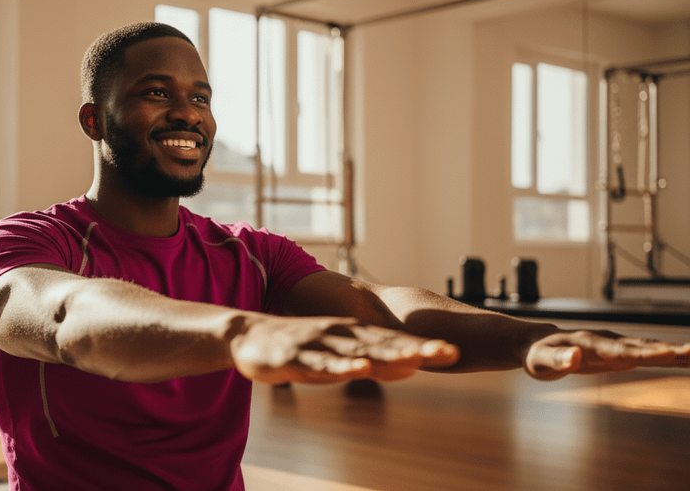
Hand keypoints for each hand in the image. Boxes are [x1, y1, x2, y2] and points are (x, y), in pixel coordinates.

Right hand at [229, 315, 459, 383]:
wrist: (248, 335)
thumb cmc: (299, 349)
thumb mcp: (340, 357)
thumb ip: (372, 362)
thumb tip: (411, 368)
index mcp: (354, 335)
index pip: (396, 343)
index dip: (425, 348)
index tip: (456, 353)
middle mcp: (342, 335)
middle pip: (385, 345)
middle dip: (418, 350)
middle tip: (450, 352)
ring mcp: (321, 344)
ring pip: (359, 352)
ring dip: (388, 356)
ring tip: (416, 360)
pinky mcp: (298, 357)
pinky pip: (323, 364)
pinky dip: (343, 366)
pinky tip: (359, 370)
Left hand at [524, 329, 689, 380]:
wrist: (536, 343)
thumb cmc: (536, 355)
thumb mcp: (540, 361)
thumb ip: (558, 359)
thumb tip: (575, 357)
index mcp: (589, 344)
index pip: (621, 351)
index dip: (644, 353)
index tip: (667, 354)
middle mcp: (606, 342)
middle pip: (642, 347)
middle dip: (669, 351)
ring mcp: (614, 346)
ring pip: (648, 348)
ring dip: (673, 352)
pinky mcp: (617, 354)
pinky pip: (646, 354)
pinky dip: (666, 356)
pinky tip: (683, 358)